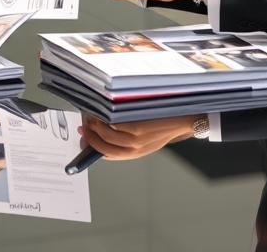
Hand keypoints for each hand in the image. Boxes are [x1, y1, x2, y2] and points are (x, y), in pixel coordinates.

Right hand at [78, 115, 199, 159]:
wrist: (184, 119)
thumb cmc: (164, 124)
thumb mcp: (147, 138)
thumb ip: (128, 140)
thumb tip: (103, 133)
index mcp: (136, 153)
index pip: (107, 155)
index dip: (93, 147)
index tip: (83, 140)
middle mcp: (134, 148)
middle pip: (103, 146)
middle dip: (89, 137)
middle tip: (83, 127)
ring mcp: (135, 139)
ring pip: (106, 135)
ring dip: (94, 126)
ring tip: (91, 117)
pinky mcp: (137, 127)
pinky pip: (113, 125)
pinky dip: (104, 119)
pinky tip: (102, 112)